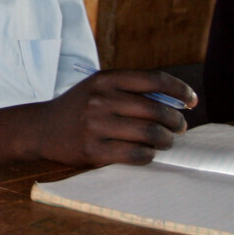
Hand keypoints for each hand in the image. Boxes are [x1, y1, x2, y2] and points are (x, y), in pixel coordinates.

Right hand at [36, 70, 194, 166]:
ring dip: (165, 140)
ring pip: (149, 133)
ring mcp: (95, 125)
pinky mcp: (93, 150)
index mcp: (106, 78)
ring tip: (165, 141)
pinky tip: (148, 153)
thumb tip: (175, 101)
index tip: (192, 100)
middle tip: (179, 128)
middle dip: (175, 121)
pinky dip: (148, 155)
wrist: (41, 128)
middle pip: (156, 110)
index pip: (154, 79)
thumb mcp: (99, 87)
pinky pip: (135, 154)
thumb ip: (131, 90)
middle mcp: (101, 99)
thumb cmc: (79, 107)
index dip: (180, 89)